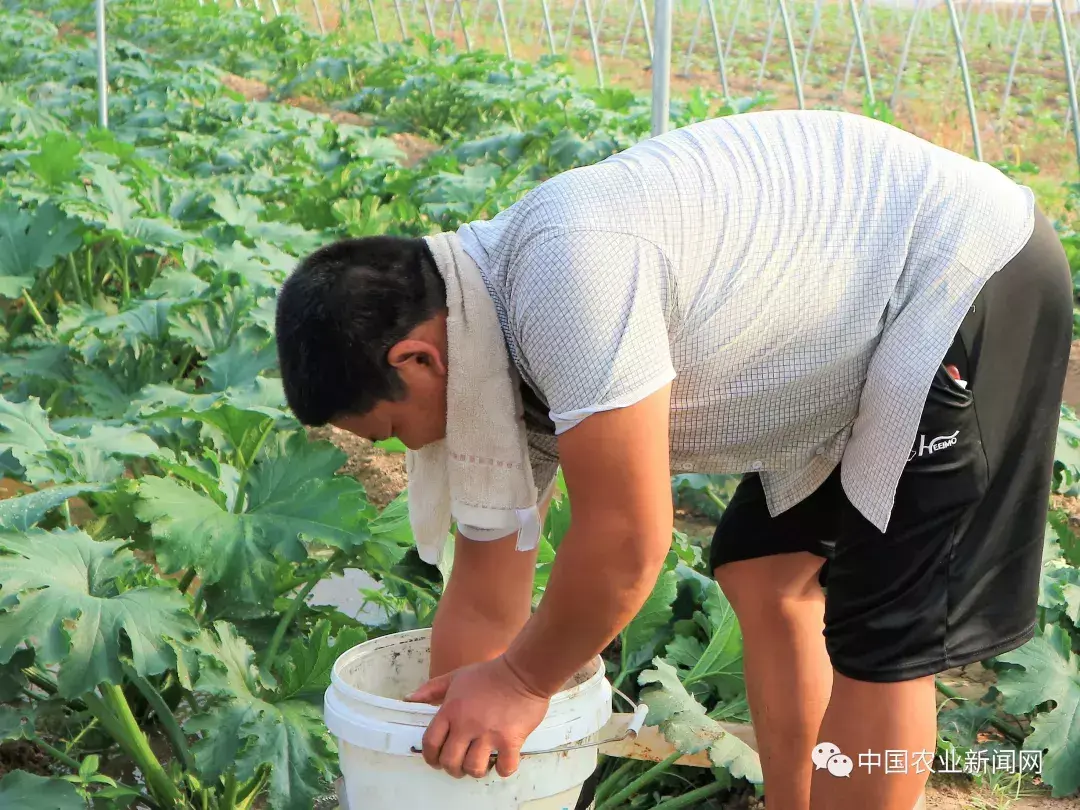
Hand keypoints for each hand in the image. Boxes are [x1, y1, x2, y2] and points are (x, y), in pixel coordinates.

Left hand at [405, 656, 549, 778]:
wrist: (522, 672)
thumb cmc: (488, 674)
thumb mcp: (456, 677)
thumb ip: (431, 689)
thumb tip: (409, 698)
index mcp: (451, 710)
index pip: (430, 743)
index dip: (430, 757)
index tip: (436, 760)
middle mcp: (466, 724)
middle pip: (450, 761)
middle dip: (452, 768)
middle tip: (459, 764)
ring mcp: (489, 733)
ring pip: (474, 768)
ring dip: (475, 770)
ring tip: (480, 763)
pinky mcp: (510, 739)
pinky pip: (504, 766)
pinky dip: (502, 769)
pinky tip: (502, 761)